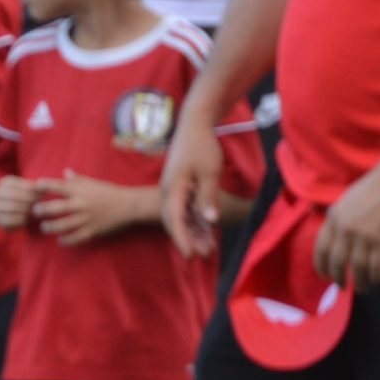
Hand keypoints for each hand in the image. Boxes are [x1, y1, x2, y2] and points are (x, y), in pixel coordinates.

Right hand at [0, 173, 43, 230]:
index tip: (40, 192)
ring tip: (35, 210)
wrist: (10, 213)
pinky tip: (28, 219)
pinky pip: (10, 220)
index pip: (16, 183)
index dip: (29, 188)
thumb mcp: (26, 190)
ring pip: (11, 207)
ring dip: (26, 209)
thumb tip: (42, 189)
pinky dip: (21, 219)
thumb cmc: (23, 198)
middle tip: (39, 203)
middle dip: (28, 199)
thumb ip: (33, 188)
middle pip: (13, 194)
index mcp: (2, 183)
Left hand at [34, 171, 152, 245]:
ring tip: (44, 227)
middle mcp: (82, 204)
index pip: (60, 186)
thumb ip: (78, 179)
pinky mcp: (93, 231)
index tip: (35, 186)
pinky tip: (60, 241)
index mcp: (82, 191)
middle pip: (58, 207)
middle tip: (34, 211)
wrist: (129, 205)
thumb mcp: (94, 183)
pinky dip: (66, 240)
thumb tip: (65, 172)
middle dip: (43, 209)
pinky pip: (76, 238)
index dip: (47, 185)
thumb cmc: (110, 192)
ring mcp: (87, 218)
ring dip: (51, 227)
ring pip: (64, 224)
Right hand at [158, 105, 225, 259]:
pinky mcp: (181, 187)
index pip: (175, 220)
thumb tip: (210, 220)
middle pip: (176, 222)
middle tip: (205, 255)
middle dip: (190, 239)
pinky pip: (186, 208)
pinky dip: (196, 220)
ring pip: (182, 217)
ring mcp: (174, 190)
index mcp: (173, 189)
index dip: (183, 239)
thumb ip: (208, 197)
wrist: (194, 124)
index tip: (192, 255)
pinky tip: (208, 231)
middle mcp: (169, 192)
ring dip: (195, 232)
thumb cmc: (202, 146)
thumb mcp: (209, 172)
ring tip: (210, 247)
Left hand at [313, 156, 379, 289]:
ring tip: (361, 288)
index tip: (324, 275)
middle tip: (342, 286)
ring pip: (359, 267)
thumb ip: (338, 220)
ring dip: (360, 281)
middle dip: (339, 278)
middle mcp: (347, 229)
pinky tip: (376, 281)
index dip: (321, 265)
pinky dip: (376, 276)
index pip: (321, 248)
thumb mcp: (346, 200)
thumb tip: (333, 242)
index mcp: (335, 218)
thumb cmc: (374, 187)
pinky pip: (378, 265)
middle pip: (338, 262)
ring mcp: (366, 236)